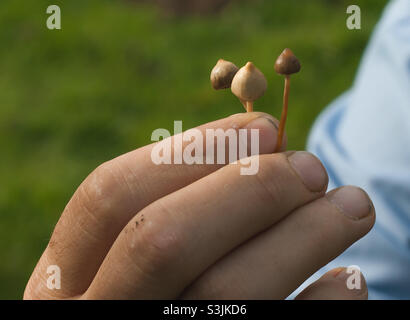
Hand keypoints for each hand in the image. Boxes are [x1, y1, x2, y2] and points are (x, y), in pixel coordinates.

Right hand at [24, 112, 374, 299]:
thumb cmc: (144, 291)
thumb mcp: (127, 253)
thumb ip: (173, 203)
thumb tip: (265, 144)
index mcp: (63, 279)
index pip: (110, 196)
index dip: (191, 152)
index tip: (265, 127)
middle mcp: (100, 315)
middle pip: (165, 238)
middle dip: (251, 188)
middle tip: (312, 167)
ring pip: (231, 289)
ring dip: (305, 234)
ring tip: (352, 205)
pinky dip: (324, 302)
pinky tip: (344, 279)